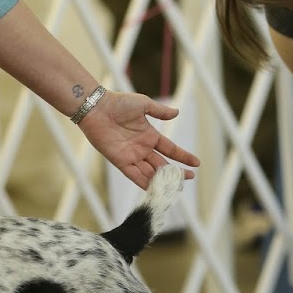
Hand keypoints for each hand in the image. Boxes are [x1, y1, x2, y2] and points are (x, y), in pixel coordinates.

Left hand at [81, 92, 199, 189]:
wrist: (96, 108)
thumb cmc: (118, 103)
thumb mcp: (143, 104)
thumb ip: (160, 111)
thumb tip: (177, 112)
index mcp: (149, 135)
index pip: (170, 149)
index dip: (183, 156)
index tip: (196, 163)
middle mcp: (142, 148)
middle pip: (162, 164)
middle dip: (176, 172)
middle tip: (189, 178)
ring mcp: (132, 156)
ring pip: (150, 173)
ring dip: (162, 181)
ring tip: (176, 187)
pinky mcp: (120, 161)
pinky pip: (135, 176)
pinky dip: (145, 183)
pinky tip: (156, 190)